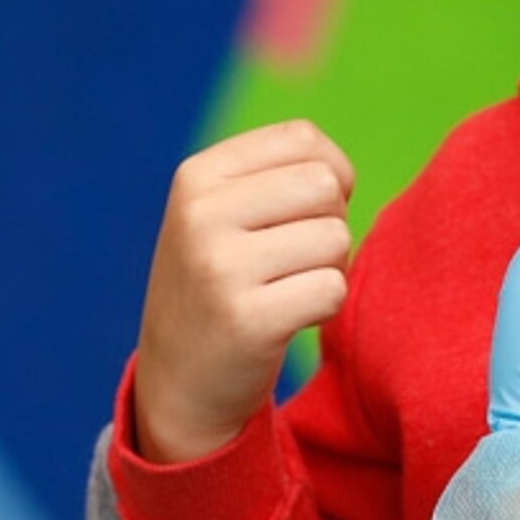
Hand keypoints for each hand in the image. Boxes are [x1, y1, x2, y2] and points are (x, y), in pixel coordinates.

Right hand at [133, 120, 355, 462]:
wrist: (179, 382)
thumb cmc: (219, 284)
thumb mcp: (219, 215)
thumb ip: (275, 175)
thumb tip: (340, 175)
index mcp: (195, 176)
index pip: (302, 138)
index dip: (329, 174)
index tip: (304, 213)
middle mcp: (201, 215)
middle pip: (324, 185)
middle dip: (329, 222)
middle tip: (297, 259)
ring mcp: (220, 268)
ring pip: (335, 238)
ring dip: (330, 268)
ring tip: (287, 290)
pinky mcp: (248, 320)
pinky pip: (332, 289)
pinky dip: (325, 307)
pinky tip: (288, 319)